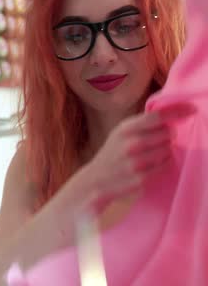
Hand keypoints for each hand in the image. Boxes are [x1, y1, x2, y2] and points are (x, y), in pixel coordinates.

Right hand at [74, 102, 195, 209]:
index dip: (178, 111)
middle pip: (168, 133)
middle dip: (168, 136)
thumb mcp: (120, 133)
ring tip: (151, 155)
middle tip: (158, 141)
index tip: (193, 109)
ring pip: (169, 149)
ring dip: (166, 151)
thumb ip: (142, 124)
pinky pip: (166, 165)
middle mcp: (131, 144)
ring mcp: (136, 162)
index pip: (158, 116)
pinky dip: (163, 163)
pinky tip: (151, 165)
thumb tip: (173, 115)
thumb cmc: (112, 154)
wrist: (96, 180)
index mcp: (125, 129)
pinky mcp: (142, 178)